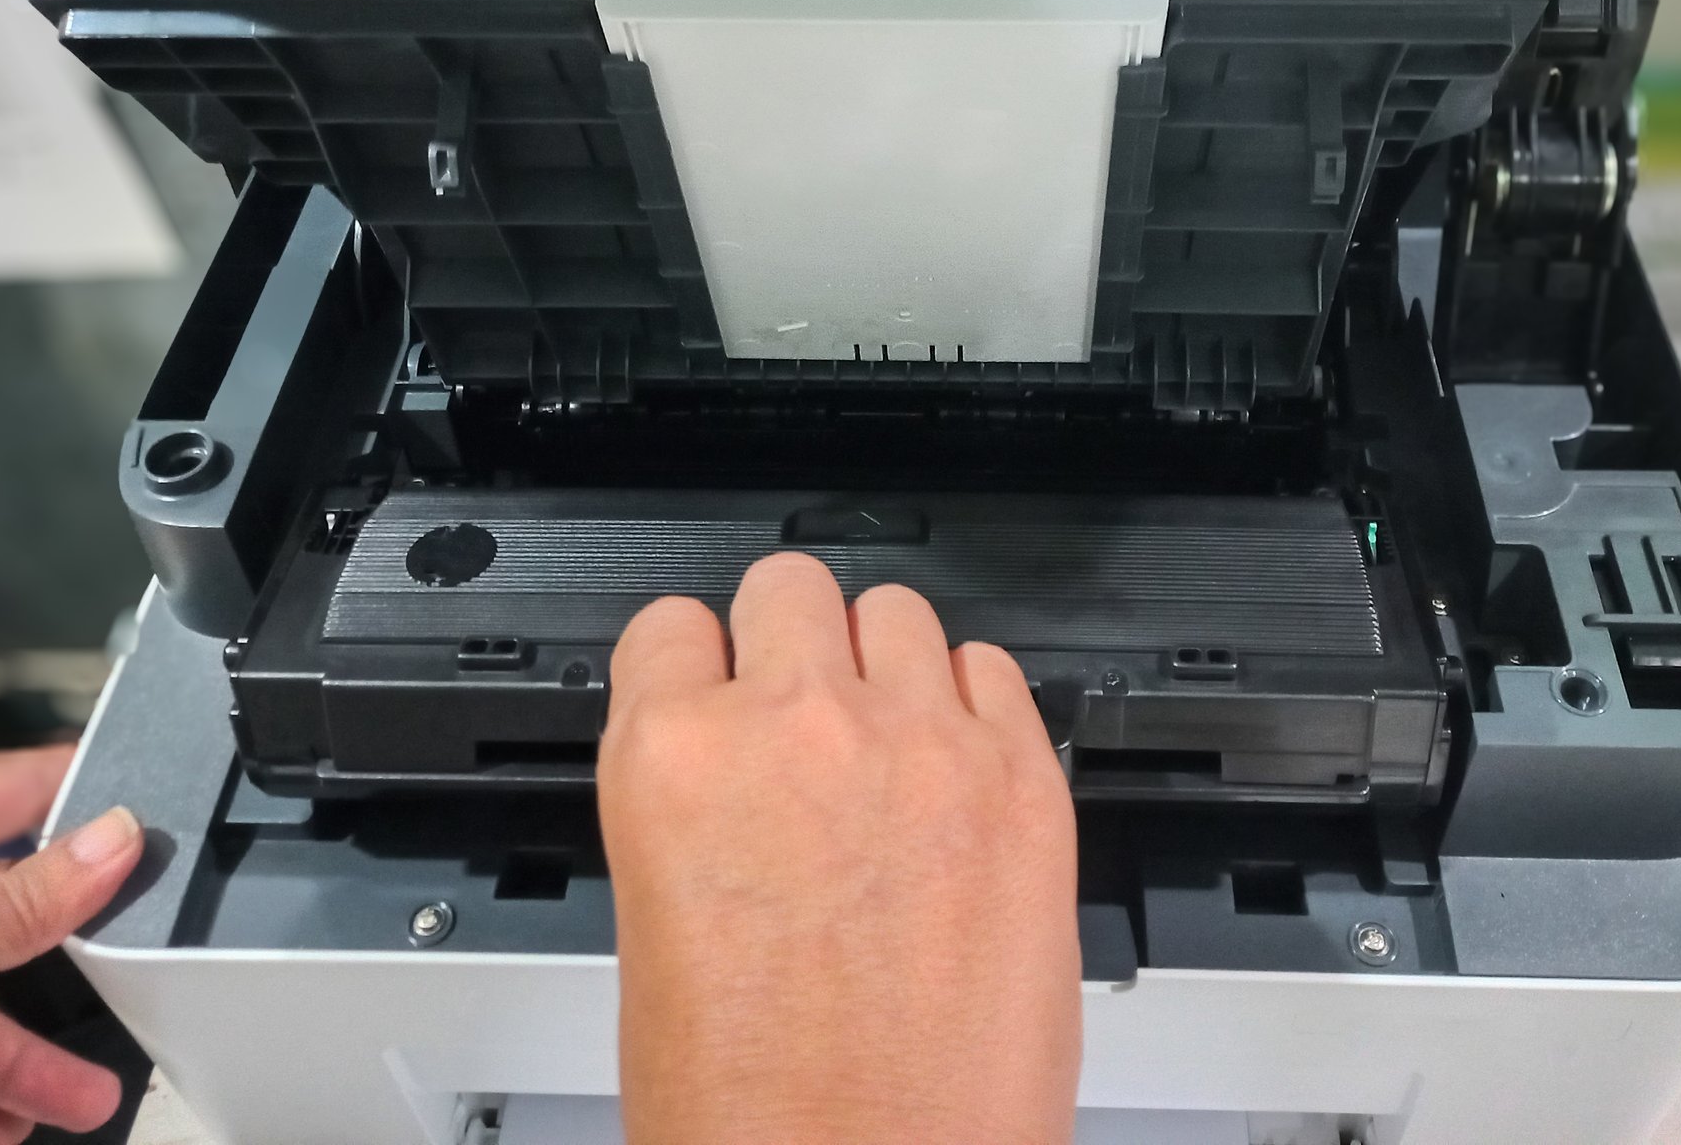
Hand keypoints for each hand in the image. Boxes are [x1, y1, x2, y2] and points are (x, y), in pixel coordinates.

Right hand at [599, 552, 1080, 1144]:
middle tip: (802, 713)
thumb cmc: (758, 1111)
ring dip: (883, 666)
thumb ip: (692, 809)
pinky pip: (994, 671)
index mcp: (676, 765)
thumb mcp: (657, 932)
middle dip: (789, 644)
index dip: (692, 664)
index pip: (668, 626)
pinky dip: (972, 707)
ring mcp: (921, 746)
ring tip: (885, 744)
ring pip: (898, 610)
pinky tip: (953, 768)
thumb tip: (724, 768)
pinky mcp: (1022, 782)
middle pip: (788, 587)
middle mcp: (798, 730)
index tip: (712, 684)